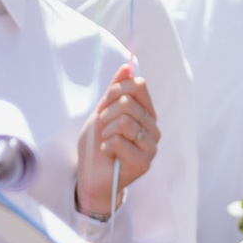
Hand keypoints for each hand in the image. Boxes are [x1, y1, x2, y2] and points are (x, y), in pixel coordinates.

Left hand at [76, 64, 158, 218]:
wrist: (90, 175)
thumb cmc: (96, 144)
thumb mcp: (102, 112)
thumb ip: (114, 91)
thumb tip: (127, 66)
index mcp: (145, 112)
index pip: (139, 85)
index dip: (116, 89)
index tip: (105, 102)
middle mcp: (152, 127)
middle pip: (128, 102)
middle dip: (106, 114)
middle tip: (103, 128)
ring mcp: (151, 146)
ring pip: (125, 121)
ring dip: (106, 131)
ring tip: (106, 142)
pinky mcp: (144, 163)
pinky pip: (120, 141)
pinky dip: (106, 146)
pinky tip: (109, 154)